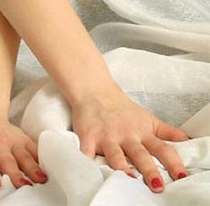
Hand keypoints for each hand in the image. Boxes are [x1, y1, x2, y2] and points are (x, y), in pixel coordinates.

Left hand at [0, 107, 48, 189]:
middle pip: (8, 160)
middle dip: (15, 173)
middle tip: (23, 186)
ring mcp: (13, 140)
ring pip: (24, 155)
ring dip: (33, 167)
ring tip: (41, 179)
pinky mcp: (23, 138)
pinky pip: (34, 148)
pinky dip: (42, 158)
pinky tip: (48, 169)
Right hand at [71, 84, 189, 191]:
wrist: (94, 90)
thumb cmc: (122, 108)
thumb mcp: (148, 119)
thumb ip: (168, 132)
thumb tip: (190, 142)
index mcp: (143, 132)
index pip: (162, 148)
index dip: (173, 162)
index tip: (182, 176)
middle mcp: (126, 135)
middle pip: (140, 154)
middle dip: (149, 170)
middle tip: (157, 186)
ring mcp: (106, 137)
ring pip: (116, 156)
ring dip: (122, 168)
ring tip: (129, 180)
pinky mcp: (88, 138)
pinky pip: (87, 153)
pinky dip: (88, 163)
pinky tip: (91, 173)